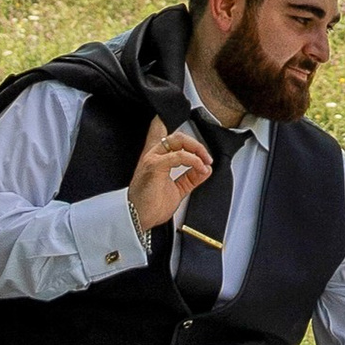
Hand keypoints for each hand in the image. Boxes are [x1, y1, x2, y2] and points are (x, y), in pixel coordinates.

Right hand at [127, 113, 211, 235]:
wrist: (138, 221)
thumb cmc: (150, 207)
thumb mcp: (177, 190)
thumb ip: (191, 178)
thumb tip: (206, 169)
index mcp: (156, 159)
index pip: (159, 132)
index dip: (165, 123)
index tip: (178, 123)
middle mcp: (153, 155)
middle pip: (177, 136)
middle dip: (196, 144)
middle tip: (207, 156)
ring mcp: (152, 159)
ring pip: (178, 140)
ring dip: (197, 149)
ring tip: (206, 160)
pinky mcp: (154, 166)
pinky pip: (179, 156)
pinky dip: (194, 160)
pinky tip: (200, 168)